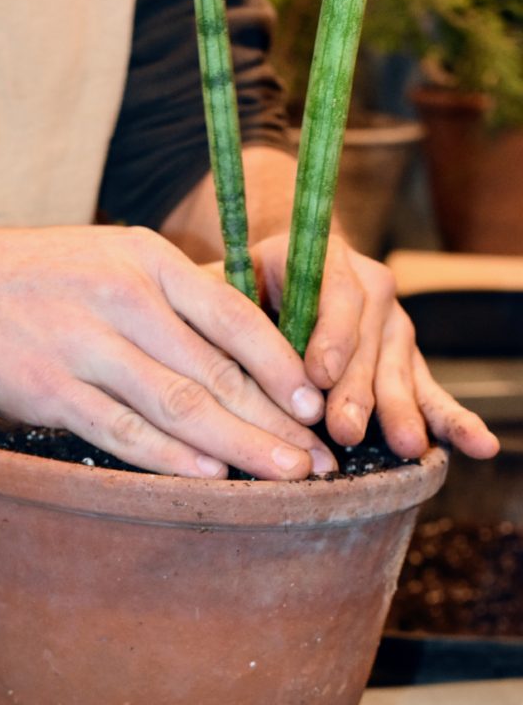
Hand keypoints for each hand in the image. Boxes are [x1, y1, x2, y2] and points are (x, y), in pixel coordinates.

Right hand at [0, 223, 340, 479]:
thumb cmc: (33, 277)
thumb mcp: (106, 259)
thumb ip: (168, 299)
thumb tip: (236, 352)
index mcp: (145, 261)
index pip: (234, 317)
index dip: (282, 366)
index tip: (317, 405)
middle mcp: (122, 297)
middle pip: (216, 370)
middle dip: (276, 420)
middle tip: (320, 460)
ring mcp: (83, 344)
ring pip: (178, 403)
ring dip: (239, 445)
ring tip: (286, 477)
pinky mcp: (47, 389)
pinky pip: (120, 428)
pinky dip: (169, 456)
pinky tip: (209, 477)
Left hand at [250, 233, 499, 459]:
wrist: (286, 274)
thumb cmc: (242, 290)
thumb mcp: (226, 290)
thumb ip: (231, 318)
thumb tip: (231, 364)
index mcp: (321, 259)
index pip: (333, 293)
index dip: (329, 334)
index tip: (318, 375)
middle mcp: (367, 286)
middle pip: (368, 339)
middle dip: (356, 389)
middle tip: (343, 428)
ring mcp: (392, 323)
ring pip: (397, 368)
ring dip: (399, 410)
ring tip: (404, 445)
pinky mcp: (406, 358)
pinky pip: (432, 388)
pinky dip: (453, 418)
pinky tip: (478, 445)